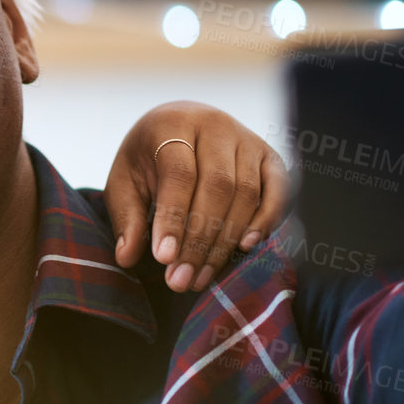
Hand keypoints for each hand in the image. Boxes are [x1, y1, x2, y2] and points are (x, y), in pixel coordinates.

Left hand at [104, 101, 290, 292]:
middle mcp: (215, 125)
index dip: (173, 217)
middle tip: (180, 279)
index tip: (164, 258)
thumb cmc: (148, 159)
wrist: (180, 127)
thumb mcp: (125, 181)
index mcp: (173, 123)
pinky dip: (266, 219)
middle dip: (198, 239)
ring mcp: (247, 139)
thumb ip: (126, 216)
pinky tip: (246, 246)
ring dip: (225, 240)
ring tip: (201, 276)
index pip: (179, 173)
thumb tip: (127, 256)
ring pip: (246, 192)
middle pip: (217, 186)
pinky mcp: (270, 156)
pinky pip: (278, 189)